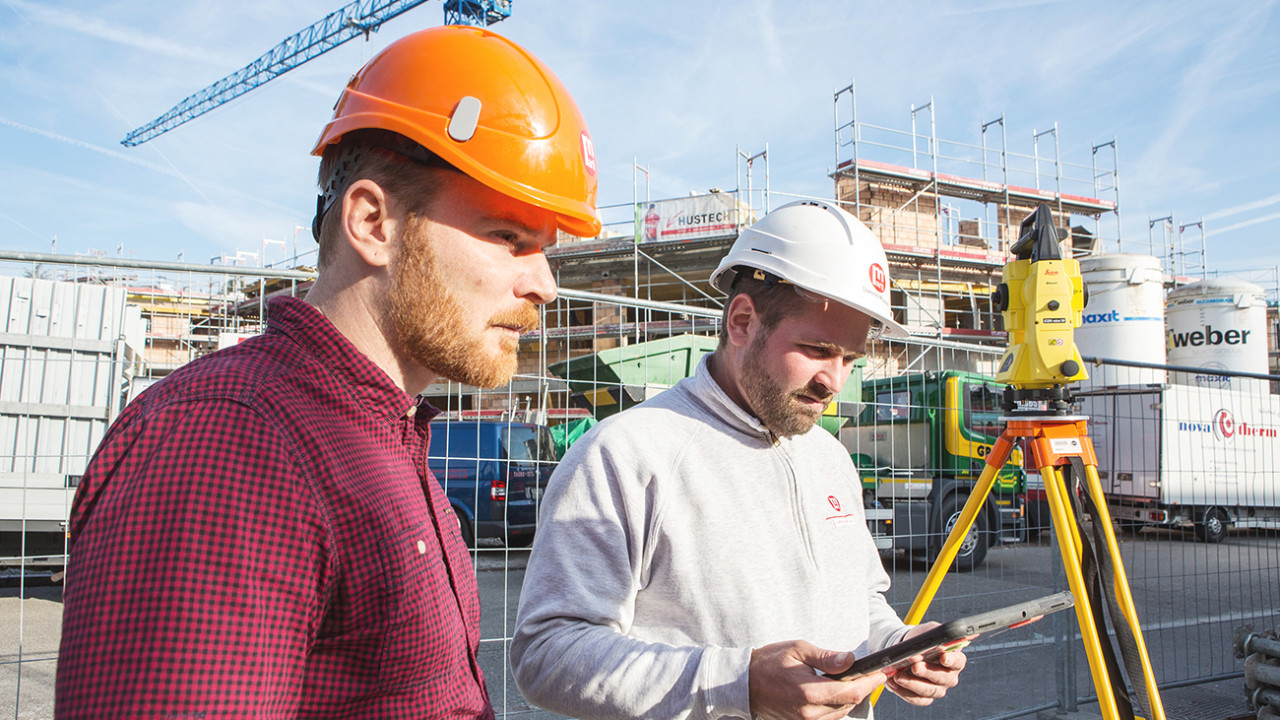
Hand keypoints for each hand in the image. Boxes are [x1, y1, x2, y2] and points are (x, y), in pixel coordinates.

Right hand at [748, 639, 886, 719]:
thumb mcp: (797, 650)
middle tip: (870, 675)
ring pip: (840, 713)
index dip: (869, 683)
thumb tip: (850, 660)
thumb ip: (826, 657)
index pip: (851, 692)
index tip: (880, 674)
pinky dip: (836, 706)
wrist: (744, 683)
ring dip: (850, 699)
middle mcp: (809, 711)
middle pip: (848, 704)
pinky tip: (834, 692)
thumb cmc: (768, 662)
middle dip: (863, 689)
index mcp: (809, 691)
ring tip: (853, 682)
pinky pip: (828, 718)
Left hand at [883, 623, 966, 705]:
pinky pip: (915, 698)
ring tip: (898, 675)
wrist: (908, 652)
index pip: (958, 662)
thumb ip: (933, 635)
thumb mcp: (927, 632)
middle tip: (915, 666)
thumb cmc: (921, 641)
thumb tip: (931, 643)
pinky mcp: (924, 698)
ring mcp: (938, 690)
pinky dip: (902, 691)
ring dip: (912, 683)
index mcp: (955, 661)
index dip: (951, 660)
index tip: (943, 656)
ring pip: (928, 691)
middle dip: (927, 672)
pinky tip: (892, 682)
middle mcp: (949, 678)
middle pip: (942, 678)